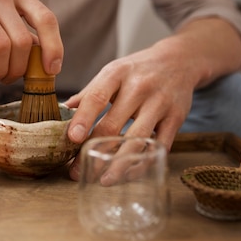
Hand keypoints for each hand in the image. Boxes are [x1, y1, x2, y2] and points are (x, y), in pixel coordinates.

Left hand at [65, 38, 198, 181]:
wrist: (179, 60)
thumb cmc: (138, 70)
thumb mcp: (112, 73)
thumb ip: (88, 94)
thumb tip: (61, 112)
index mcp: (117, 73)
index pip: (97, 97)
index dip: (83, 118)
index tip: (72, 138)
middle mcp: (139, 87)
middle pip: (114, 124)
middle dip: (94, 150)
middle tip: (77, 171)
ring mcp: (160, 103)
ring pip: (136, 139)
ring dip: (119, 164)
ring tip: (103, 180)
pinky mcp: (176, 118)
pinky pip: (158, 146)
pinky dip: (143, 163)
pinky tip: (129, 174)